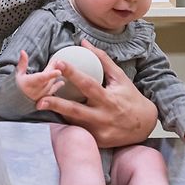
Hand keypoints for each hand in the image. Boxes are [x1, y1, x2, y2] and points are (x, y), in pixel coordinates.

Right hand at [16, 50, 62, 100]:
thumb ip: (22, 63)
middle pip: (48, 79)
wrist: (15, 102)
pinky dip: (57, 86)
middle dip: (53, 69)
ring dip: (56, 77)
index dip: (50, 75)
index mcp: (29, 83)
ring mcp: (41, 95)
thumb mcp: (18, 74)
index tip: (59, 71)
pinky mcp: (43, 99)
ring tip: (60, 69)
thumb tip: (23, 52)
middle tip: (57, 61)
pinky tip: (62, 82)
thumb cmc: (16, 87)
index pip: (41, 78)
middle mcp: (36, 90)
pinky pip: (52, 92)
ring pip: (51, 85)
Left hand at [36, 39, 157, 147]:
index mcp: (108, 99)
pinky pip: (79, 132)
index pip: (88, 84)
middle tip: (39, 100)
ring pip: (74, 123)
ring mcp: (99, 131)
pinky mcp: (97, 142)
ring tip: (42, 106)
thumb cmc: (130, 98)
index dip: (73, 74)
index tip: (59, 63)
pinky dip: (68, 124)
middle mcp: (103, 116)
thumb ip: (102, 60)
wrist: (145, 125)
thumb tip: (84, 43)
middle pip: (76, 111)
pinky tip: (56, 117)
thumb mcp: (120, 77)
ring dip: (57, 115)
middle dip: (56, 105)